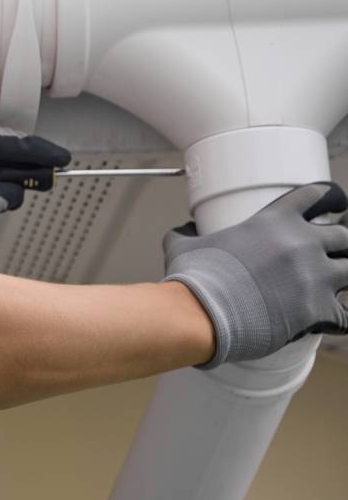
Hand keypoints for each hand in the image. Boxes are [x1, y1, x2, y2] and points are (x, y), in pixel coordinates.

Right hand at [163, 182, 347, 368]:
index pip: (315, 196)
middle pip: (344, 236)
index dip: (329, 199)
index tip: (335, 206)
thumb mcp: (184, 245)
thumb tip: (183, 230)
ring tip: (330, 287)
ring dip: (342, 278)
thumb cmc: (194, 280)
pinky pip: (347, 313)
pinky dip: (342, 316)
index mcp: (274, 221)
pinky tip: (334, 318)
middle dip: (339, 245)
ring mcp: (315, 277)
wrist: (200, 314)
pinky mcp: (319, 309)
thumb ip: (187, 233)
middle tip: (330, 254)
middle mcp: (302, 244)